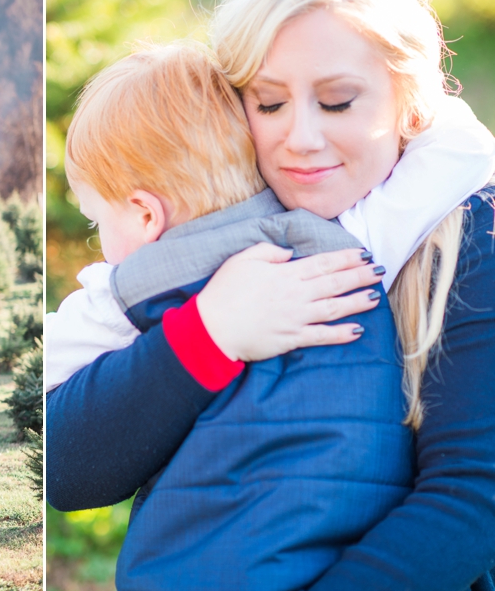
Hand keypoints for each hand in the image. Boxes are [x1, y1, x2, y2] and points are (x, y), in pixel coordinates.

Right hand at [197, 243, 384, 361]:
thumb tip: (289, 253)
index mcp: (285, 274)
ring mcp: (296, 318)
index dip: (345, 258)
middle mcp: (296, 295)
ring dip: (357, 302)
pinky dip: (341, 334)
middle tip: (379, 271)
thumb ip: (267, 251)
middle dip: (359, 276)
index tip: (363, 254)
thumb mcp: (241, 260)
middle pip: (335, 283)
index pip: (323, 263)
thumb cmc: (223, 292)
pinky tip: (358, 330)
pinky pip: (322, 336)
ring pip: (334, 308)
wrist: (212, 328)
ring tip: (375, 297)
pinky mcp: (292, 339)